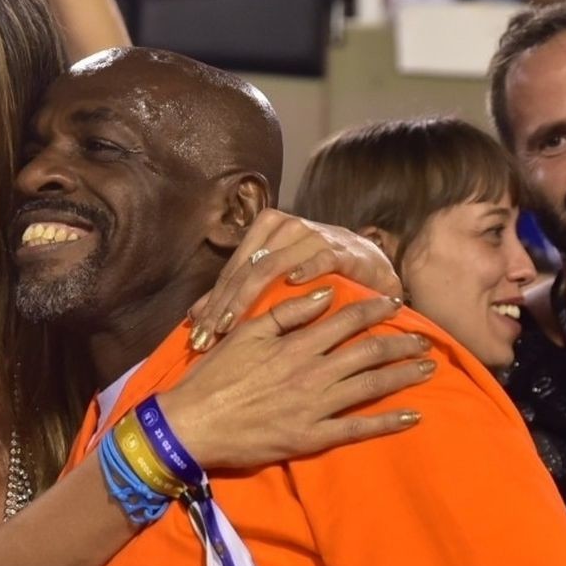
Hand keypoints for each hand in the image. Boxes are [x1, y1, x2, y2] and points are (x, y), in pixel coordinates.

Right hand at [160, 291, 432, 470]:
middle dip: (401, 344)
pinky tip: (412, 416)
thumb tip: (326, 295)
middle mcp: (313, 374)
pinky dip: (387, 422)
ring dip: (403, 376)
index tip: (396, 305)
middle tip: (426, 339)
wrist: (192, 425)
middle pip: (368, 353)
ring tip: (428, 369)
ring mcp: (316, 408)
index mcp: (296, 345)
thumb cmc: (214, 377)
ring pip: (370, 387)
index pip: (347, 321)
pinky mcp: (312, 437)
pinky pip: (358, 429)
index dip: (375, 311)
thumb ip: (287, 313)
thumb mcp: (246, 333)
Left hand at [187, 210, 401, 349]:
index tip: (197, 335)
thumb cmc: (318, 275)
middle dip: (222, 306)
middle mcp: (287, 227)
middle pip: (245, 269)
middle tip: (207, 337)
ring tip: (231, 325)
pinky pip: (319, 259)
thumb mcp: (274, 281)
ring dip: (247, 298)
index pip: (232, 270)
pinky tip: (292, 286)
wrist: (371, 265)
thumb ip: (237, 293)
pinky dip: (305, 271)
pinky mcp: (341, 248)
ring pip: (270, 266)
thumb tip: (194, 314)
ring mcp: (314, 235)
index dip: (212, 302)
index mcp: (267, 228)